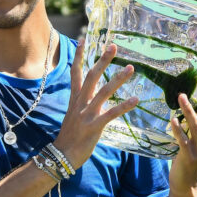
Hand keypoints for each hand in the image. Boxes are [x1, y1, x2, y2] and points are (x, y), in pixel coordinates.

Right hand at [54, 40, 137, 167]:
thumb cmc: (69, 137)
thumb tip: (86, 96)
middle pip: (92, 76)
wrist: (61, 155)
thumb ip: (80, 104)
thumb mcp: (72, 116)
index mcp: (75, 99)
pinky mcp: (94, 126)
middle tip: (113, 47)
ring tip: (131, 68)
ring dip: (118, 79)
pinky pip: (111, 114)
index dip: (80, 57)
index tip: (84, 40)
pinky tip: (135, 100)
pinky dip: (124, 106)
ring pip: (104, 91)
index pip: (76, 73)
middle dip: (103, 61)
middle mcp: (80, 103)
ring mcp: (87, 114)